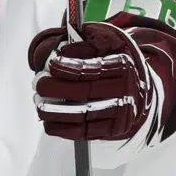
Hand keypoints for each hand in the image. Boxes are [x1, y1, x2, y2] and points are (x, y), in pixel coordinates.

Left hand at [29, 20, 154, 141]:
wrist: (136, 86)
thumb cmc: (113, 61)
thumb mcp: (106, 42)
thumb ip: (86, 43)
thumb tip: (64, 51)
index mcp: (122, 66)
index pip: (92, 68)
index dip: (68, 68)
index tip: (50, 65)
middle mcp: (125, 90)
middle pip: (86, 92)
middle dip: (57, 89)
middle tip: (38, 84)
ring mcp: (121, 112)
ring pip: (84, 115)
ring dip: (56, 112)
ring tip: (39, 105)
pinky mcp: (114, 128)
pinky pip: (87, 132)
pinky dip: (65, 130)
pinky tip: (49, 124)